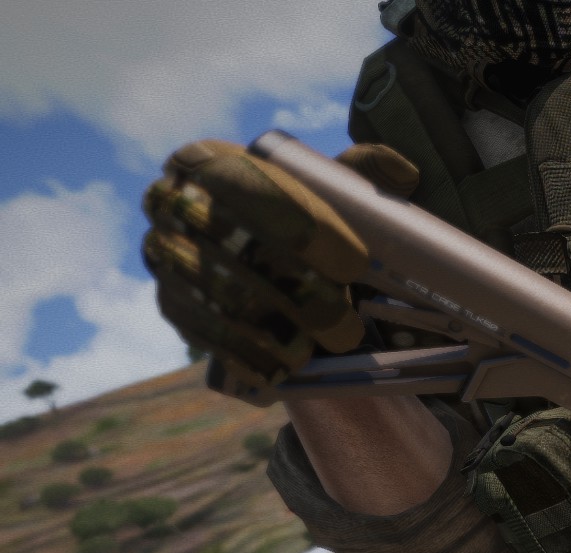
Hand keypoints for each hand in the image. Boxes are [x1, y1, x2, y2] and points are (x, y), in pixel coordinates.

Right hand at [141, 141, 417, 403]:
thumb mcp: (326, 185)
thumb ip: (359, 174)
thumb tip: (400, 171)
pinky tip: (286, 369)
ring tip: (325, 350)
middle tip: (350, 326)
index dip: (308, 229)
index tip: (356, 264)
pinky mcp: (171, 302)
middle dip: (302, 295)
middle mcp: (174, 205)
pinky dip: (250, 356)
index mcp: (211, 161)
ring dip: (280, 333)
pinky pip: (206, 334)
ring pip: (222, 299)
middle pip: (241, 253)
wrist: (250, 256)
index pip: (257, 189)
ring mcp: (165, 256)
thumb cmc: (297, 214)